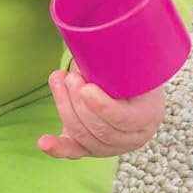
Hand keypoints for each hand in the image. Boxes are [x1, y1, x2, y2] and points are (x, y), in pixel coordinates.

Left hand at [37, 69, 163, 158]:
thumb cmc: (130, 69)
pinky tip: (44, 142)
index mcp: (148, 116)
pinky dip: (56, 147)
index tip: (85, 88)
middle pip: (99, 130)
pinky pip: (72, 151)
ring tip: (59, 80)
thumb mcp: (134, 62)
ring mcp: (110, 146)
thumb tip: (98, 41)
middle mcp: (132, 137)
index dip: (102, 107)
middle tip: (70, 77)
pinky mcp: (89, 147)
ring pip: (82, 136)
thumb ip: (121, 57)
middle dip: (78, 103)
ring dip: (64, 107)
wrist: (127, 83)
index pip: (123, 119)